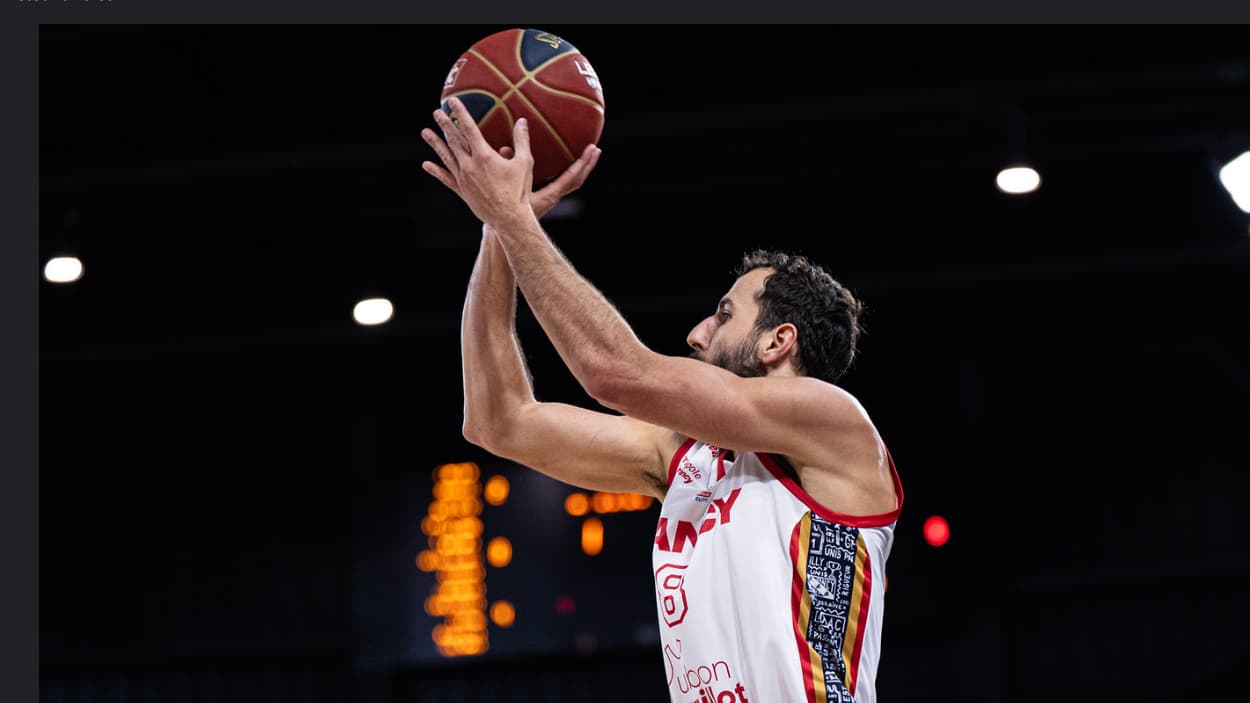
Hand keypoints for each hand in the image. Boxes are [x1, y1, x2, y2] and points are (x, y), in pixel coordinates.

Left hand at [420, 97, 533, 228]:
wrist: (509, 219)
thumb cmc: (518, 191)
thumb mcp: (524, 163)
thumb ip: (521, 140)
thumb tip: (522, 121)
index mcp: (484, 156)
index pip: (469, 129)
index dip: (461, 113)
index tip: (453, 102)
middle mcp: (470, 166)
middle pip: (454, 141)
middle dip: (445, 125)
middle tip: (437, 113)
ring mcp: (464, 179)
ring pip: (446, 157)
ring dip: (436, 143)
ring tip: (425, 132)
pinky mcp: (462, 191)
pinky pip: (446, 179)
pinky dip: (436, 171)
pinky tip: (426, 164)